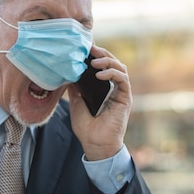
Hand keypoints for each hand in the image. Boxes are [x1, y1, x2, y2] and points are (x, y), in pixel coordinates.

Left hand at [67, 46, 132, 160]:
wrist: (95, 144)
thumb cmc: (86, 128)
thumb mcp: (76, 103)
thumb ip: (75, 88)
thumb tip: (68, 73)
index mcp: (103, 88)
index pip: (103, 66)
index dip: (96, 55)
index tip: (84, 48)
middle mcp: (114, 88)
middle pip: (113, 63)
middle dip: (102, 54)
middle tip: (90, 49)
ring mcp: (121, 92)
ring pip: (120, 68)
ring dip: (108, 61)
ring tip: (93, 62)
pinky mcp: (125, 98)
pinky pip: (123, 79)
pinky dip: (112, 73)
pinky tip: (100, 74)